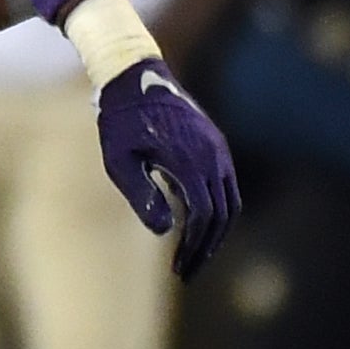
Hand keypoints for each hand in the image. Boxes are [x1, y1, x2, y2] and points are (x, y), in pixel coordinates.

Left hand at [94, 56, 238, 276]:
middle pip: (221, 215)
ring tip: (195, 256)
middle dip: (206, 248)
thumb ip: (142, 195)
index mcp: (189, 159)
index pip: (204, 214)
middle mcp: (211, 155)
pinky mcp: (216, 145)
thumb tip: (166, 231)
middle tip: (187, 272)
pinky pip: (227, 187)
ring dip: (216, 234)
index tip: (178, 268)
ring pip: (230, 203)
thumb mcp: (119, 160)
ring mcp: (218, 149)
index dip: (193, 246)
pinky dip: (218, 212)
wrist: (135, 76)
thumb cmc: (120, 121)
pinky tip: (196, 227)